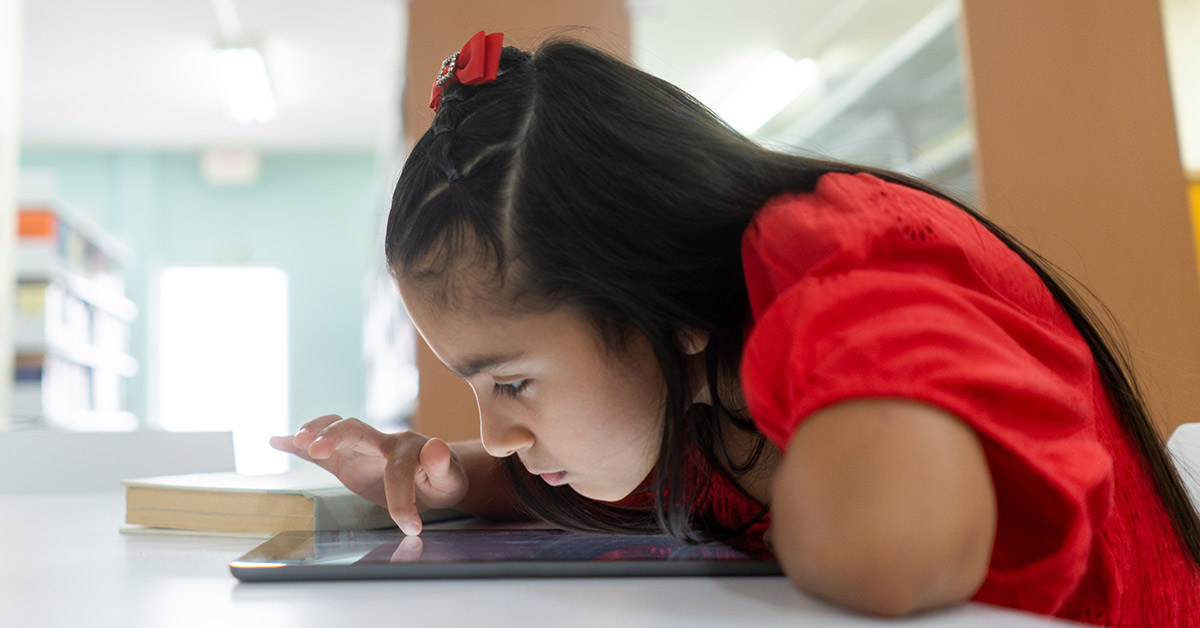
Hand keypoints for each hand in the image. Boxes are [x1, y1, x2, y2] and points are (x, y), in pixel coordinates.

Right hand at [270, 415, 468, 534]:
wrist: (435, 475)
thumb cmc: (443, 479)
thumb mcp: (451, 478)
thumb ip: (444, 466)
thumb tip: (437, 447)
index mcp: (407, 448)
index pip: (398, 469)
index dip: (402, 498)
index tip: (411, 527)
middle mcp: (380, 442)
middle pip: (355, 430)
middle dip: (335, 437)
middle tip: (317, 449)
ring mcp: (360, 448)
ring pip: (335, 431)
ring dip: (316, 434)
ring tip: (298, 441)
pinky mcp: (345, 460)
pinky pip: (320, 449)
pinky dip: (299, 444)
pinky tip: (278, 441)